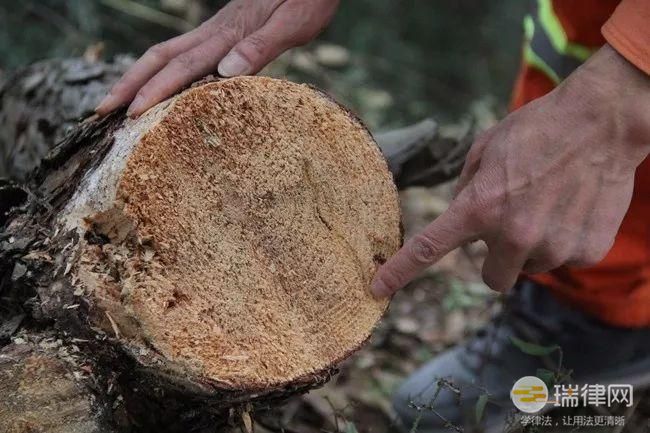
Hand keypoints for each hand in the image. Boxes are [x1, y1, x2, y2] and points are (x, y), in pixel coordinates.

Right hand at [95, 0, 338, 116]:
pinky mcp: (223, 31)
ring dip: (138, 76)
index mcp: (229, 35)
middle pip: (161, 57)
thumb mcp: (293, 22)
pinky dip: (160, 70)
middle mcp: (215, 32)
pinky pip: (182, 52)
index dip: (155, 90)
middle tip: (101, 111)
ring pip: (166, 52)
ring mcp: (216, 31)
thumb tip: (225, 71)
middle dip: (130, 84)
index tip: (131, 114)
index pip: (183, 66)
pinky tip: (157, 83)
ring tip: (117, 99)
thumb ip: (260, 46)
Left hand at [372, 44, 649, 296]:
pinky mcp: (586, 250)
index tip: (377, 289)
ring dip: (533, 246)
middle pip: (491, 279)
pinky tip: (572, 207)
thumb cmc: (537, 130)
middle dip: (496, 259)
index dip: (400, 272)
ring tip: (549, 204)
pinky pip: (565, 259)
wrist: (602, 121)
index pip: (428, 249)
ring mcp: (553, 246)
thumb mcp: (485, 150)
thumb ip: (467, 191)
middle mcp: (513, 235)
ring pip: (530, 267)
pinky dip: (565, 240)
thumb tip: (462, 223)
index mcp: (479, 207)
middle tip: (511, 227)